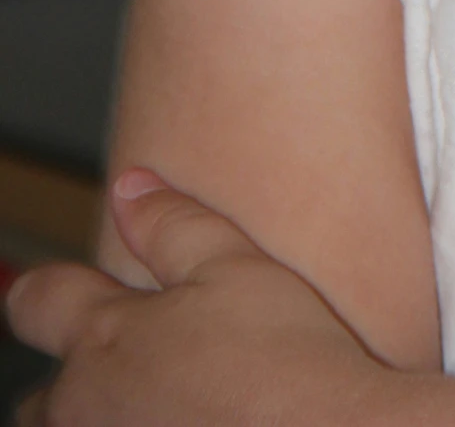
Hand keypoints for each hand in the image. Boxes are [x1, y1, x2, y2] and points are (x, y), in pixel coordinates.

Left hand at [5, 169, 393, 425]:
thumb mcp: (233, 263)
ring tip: (166, 396)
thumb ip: (170, 222)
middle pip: (42, 399)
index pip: (37, 302)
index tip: (63, 289)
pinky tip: (196, 418)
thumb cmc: (282, 356)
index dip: (47, 289)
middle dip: (71, 379)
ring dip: (105, 414)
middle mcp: (90, 410)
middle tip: (126, 361)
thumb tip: (129, 186)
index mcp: (104, 341)